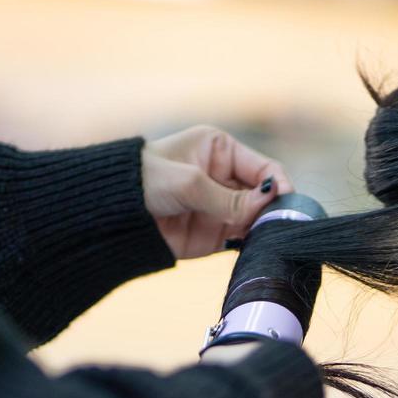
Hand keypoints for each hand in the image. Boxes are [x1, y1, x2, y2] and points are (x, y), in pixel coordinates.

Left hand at [141, 125, 294, 259]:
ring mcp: (220, 208)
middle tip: (281, 223)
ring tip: (269, 236)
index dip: (277, 183)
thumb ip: (229, 198)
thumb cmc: (145, 180)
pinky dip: (250, 244)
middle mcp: (225, 178)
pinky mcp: (213, 235)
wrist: (110, 213)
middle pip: (263, 196)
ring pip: (256, 220)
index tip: (286, 200)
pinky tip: (256, 246)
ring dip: (263, 228)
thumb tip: (268, 202)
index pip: (263, 167)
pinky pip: (240, 240)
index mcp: (221, 151)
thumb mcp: (189, 183)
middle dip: (273, 209)